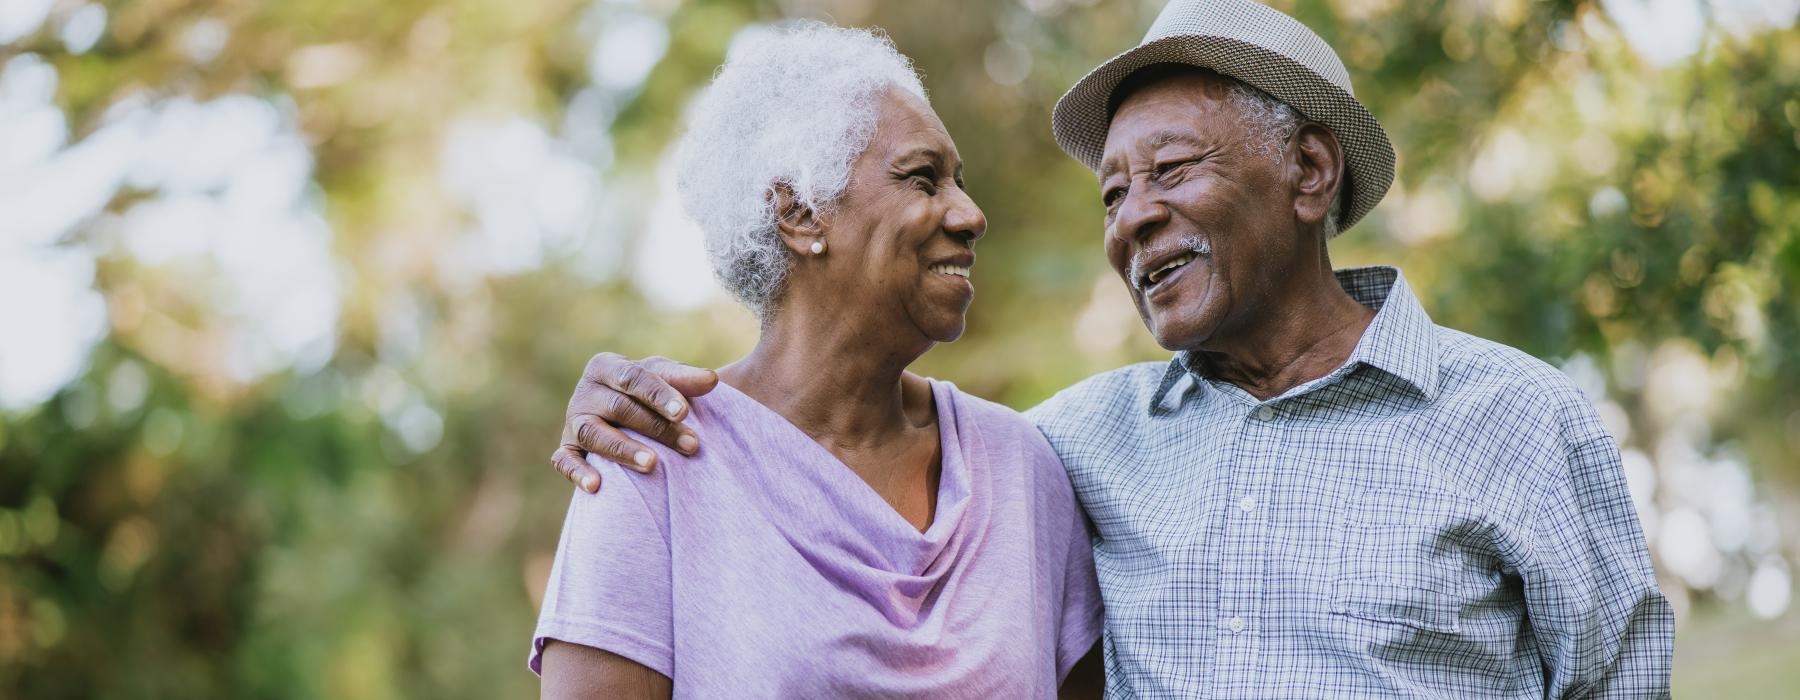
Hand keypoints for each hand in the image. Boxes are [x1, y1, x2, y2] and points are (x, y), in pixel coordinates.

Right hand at [549, 353, 718, 492]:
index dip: (659, 395)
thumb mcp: (664, 380)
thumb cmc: (649, 394)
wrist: (624, 416)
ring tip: (652, 464)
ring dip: (622, 450)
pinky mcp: (567, 449)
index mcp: (607, 367)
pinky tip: (596, 486)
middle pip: (619, 408)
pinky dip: (577, 472)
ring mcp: (573, 422)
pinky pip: (564, 460)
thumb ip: (685, 380)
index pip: (633, 378)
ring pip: (593, 434)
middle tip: (691, 445)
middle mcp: (585, 392)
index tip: (685, 412)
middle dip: (656, 428)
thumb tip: (712, 380)